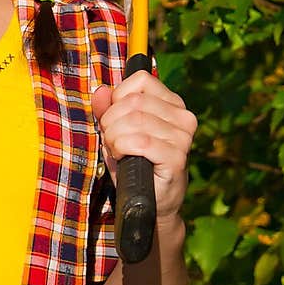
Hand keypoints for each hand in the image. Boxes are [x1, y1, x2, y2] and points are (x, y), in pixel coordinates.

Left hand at [91, 72, 196, 223]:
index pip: (140, 80)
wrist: (149, 204)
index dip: (117, 98)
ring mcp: (183, 137)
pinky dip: (121, 148)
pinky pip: (139, 141)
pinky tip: (123, 158)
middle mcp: (183, 116)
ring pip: (133, 119)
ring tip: (117, 151)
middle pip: (133, 101)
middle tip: (112, 140)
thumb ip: (107, 110)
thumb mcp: (116, 132)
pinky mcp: (177, 157)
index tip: (114, 119)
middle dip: (111, 121)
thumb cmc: (134, 164)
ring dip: (114, 137)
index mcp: (173, 104)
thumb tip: (99, 91)